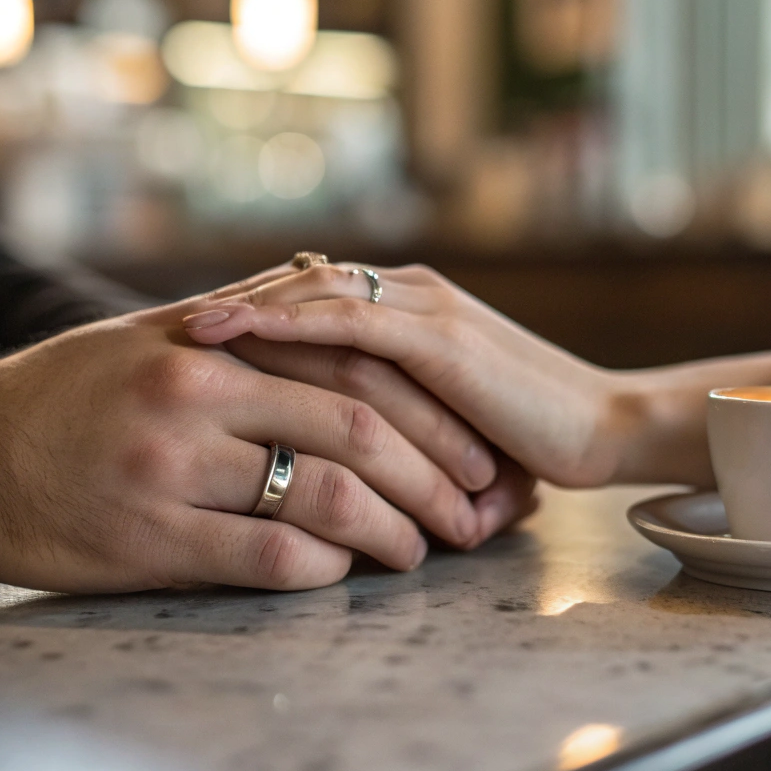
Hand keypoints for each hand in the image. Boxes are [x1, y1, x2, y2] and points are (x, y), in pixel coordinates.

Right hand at [0, 299, 514, 593]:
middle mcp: (199, 396)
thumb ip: (240, 326)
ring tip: (420, 552)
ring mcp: (174, 468)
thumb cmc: (68, 394)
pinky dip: (323, 569)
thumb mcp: (149, 337)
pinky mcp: (150, 538)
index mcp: (211, 346)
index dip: (429, 416)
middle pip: (356, 430)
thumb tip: (328, 304)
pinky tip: (343, 574)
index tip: (473, 450)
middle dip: (433, 477)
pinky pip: (267, 559)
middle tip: (475, 511)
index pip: (353, 369)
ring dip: (391, 532)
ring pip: (324, 498)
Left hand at [181, 264, 626, 486]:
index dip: (254, 312)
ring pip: (314, 292)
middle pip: (301, 284)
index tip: (192, 338)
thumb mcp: (442, 435)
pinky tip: (234, 331)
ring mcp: (426, 310)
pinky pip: (346, 319)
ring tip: (183, 327)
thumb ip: (394, 436)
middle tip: (167, 326)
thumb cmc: (529, 444)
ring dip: (245, 306)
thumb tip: (349, 487)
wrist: (604, 431)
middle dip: (235, 301)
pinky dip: (285, 319)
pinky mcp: (439, 338)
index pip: (315, 297)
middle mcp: (413, 296)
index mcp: (412, 312)